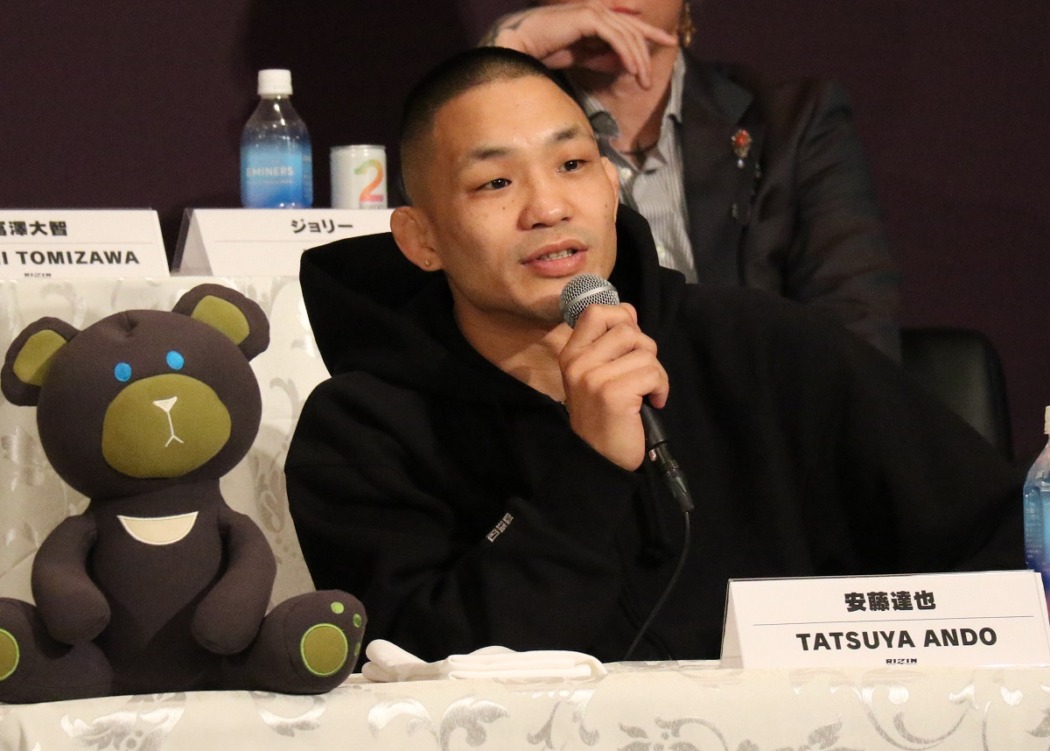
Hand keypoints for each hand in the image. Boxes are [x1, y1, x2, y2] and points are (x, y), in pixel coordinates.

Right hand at [482, 1, 677, 89]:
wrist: (519, 46)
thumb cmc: (543, 51)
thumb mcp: (581, 57)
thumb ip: (602, 58)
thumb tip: (624, 64)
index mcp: (594, 17)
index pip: (628, 23)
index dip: (649, 32)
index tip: (668, 41)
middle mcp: (596, 10)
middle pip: (632, 29)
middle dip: (647, 52)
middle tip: (649, 80)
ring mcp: (592, 11)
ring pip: (626, 34)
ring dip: (638, 59)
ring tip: (643, 81)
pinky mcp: (587, 17)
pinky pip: (616, 37)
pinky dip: (626, 54)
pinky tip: (632, 69)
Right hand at [559, 302, 668, 469]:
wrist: (599, 459)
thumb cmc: (604, 416)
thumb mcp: (598, 374)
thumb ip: (610, 343)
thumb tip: (629, 310)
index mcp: (572, 354)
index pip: (596, 312)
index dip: (622, 318)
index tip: (630, 343)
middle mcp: (578, 362)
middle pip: (628, 329)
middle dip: (645, 350)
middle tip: (641, 374)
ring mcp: (593, 378)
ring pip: (644, 351)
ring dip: (656, 372)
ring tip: (646, 392)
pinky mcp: (613, 393)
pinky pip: (653, 373)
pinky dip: (661, 388)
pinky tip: (653, 402)